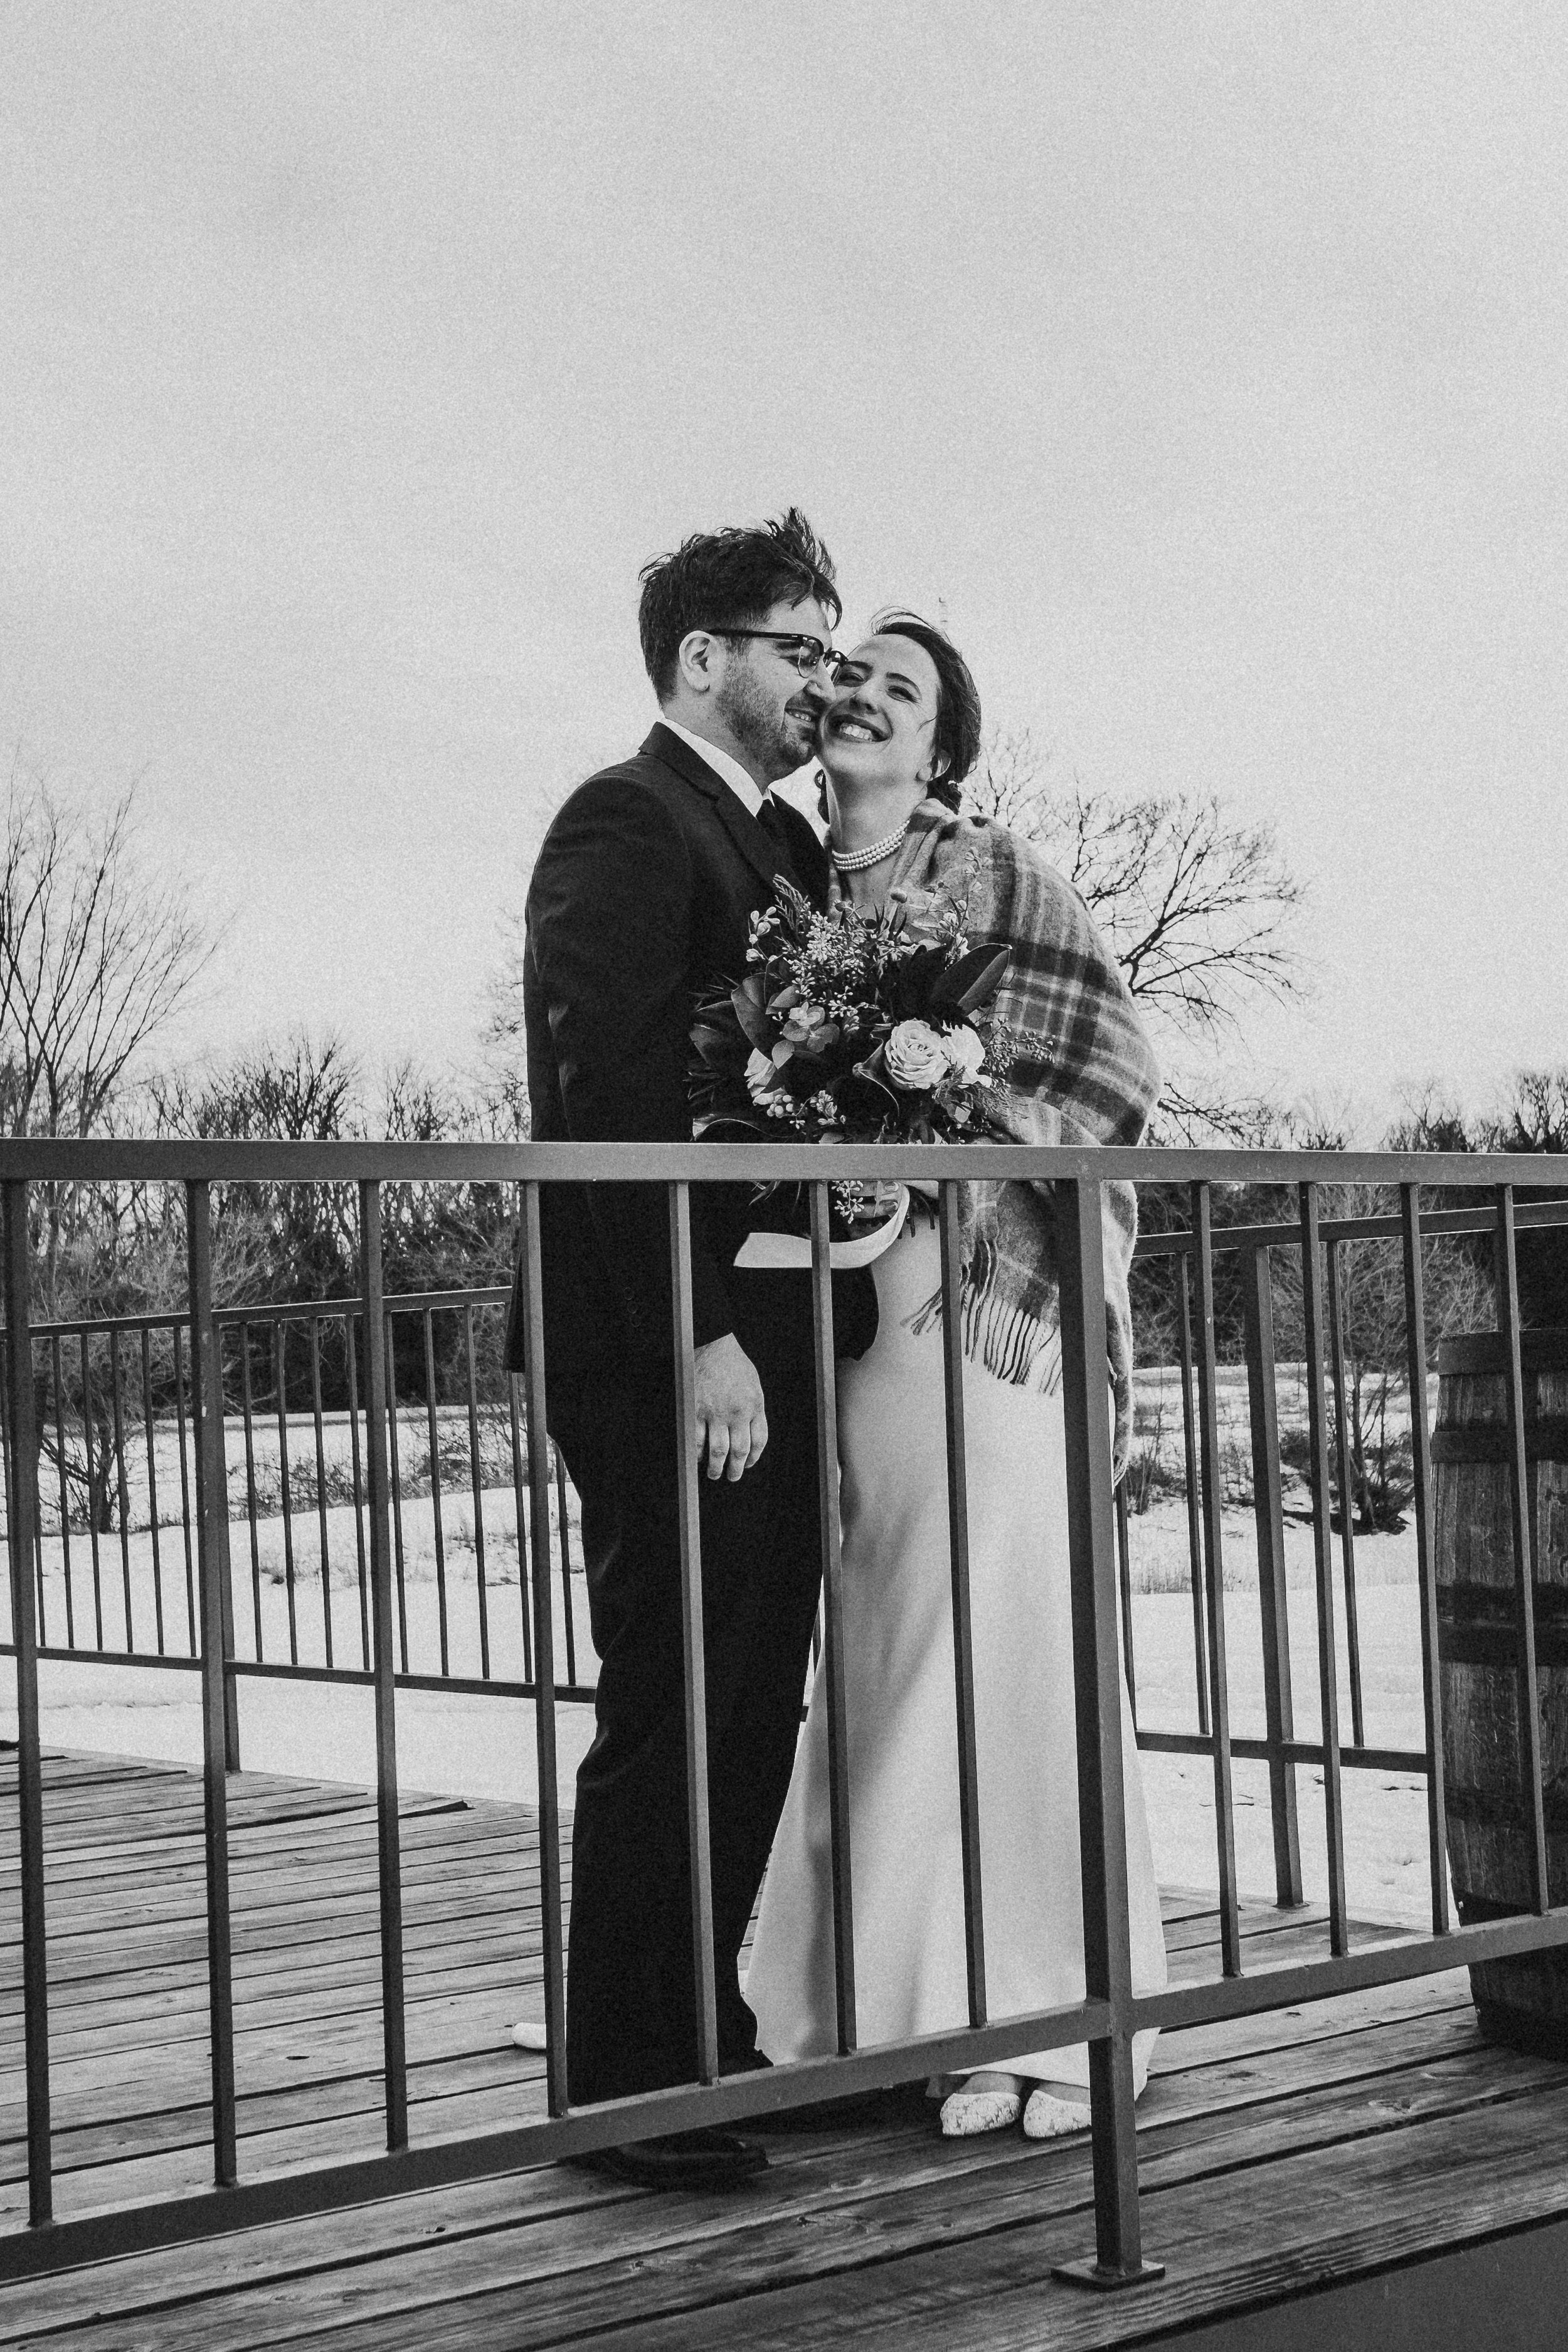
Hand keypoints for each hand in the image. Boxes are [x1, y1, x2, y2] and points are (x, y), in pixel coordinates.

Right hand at [692, 1334, 766, 1480]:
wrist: (714, 1344)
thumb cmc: (735, 1364)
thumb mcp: (754, 1385)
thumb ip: (754, 1409)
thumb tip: (750, 1435)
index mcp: (755, 1405)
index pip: (759, 1441)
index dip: (753, 1457)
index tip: (747, 1463)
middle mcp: (737, 1412)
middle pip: (739, 1451)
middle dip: (736, 1469)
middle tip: (732, 1477)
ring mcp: (716, 1412)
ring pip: (718, 1451)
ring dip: (716, 1468)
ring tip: (714, 1473)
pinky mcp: (695, 1410)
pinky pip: (696, 1439)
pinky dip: (697, 1453)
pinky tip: (698, 1457)